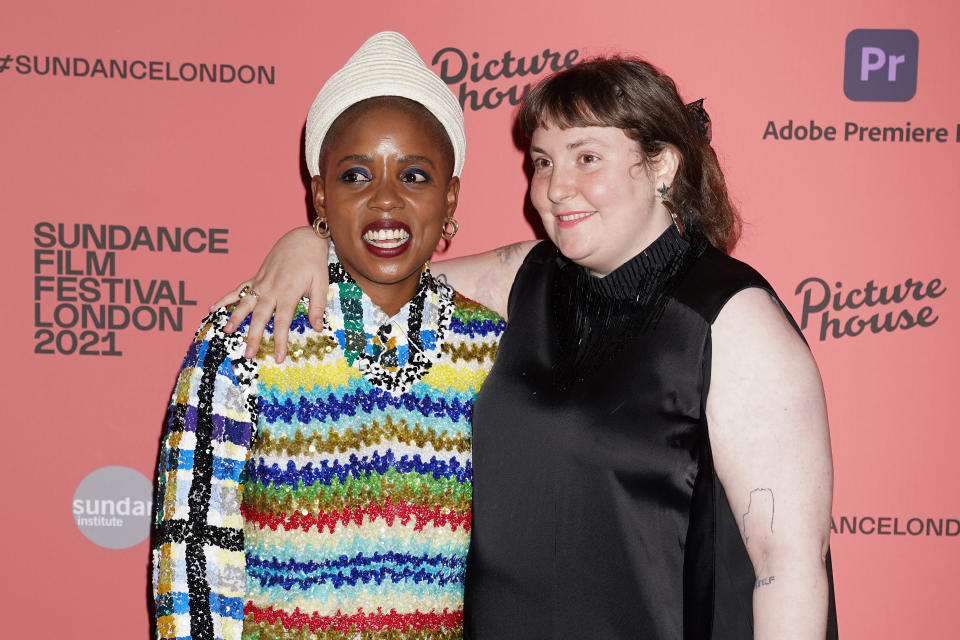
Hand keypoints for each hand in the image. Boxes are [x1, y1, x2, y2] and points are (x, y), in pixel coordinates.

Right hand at [211, 226, 330, 361]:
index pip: (283, 322)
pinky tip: (213, 307)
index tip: (279, 357)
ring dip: (235, 318)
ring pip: (245, 303)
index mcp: (288, 292)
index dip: (281, 341)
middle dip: (254, 336)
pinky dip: (225, 298)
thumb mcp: (321, 284)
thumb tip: (317, 328)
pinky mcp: (255, 278)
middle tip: (249, 354)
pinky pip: (238, 290)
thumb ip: (317, 307)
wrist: (302, 239)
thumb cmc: (314, 262)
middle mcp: (271, 289)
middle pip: (260, 317)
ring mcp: (260, 283)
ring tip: (227, 331)